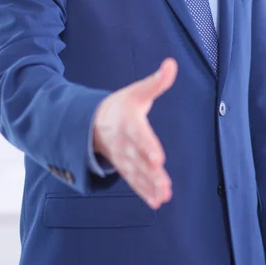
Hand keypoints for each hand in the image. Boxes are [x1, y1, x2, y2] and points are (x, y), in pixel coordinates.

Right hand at [92, 57, 177, 208]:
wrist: (93, 122)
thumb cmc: (121, 105)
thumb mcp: (137, 91)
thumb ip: (156, 81)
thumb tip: (171, 63)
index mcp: (128, 121)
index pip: (139, 134)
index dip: (148, 146)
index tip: (158, 158)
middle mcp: (124, 142)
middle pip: (138, 158)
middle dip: (151, 172)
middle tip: (164, 184)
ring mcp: (123, 157)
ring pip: (137, 173)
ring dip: (150, 185)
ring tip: (164, 195)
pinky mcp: (124, 167)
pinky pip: (134, 181)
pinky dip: (144, 191)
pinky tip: (157, 201)